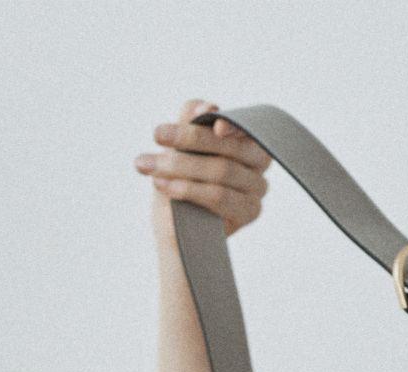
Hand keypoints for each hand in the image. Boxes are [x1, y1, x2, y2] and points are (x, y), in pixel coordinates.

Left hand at [136, 99, 271, 244]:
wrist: (174, 228)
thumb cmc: (178, 181)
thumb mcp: (179, 146)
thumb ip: (192, 120)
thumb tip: (206, 106)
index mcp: (246, 139)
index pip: (243, 125)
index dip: (228, 121)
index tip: (207, 115)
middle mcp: (258, 162)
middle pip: (229, 147)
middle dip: (189, 139)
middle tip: (157, 134)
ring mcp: (257, 188)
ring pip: (222, 171)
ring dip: (181, 166)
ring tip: (148, 165)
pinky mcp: (249, 212)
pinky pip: (219, 196)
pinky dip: (189, 189)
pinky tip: (164, 185)